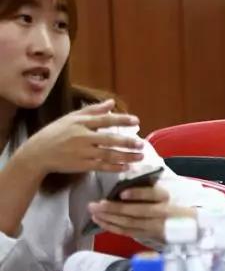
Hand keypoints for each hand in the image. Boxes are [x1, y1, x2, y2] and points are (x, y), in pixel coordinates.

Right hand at [15, 100, 142, 177]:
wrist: (37, 153)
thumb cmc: (55, 133)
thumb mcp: (71, 118)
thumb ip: (93, 110)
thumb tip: (111, 102)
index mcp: (80, 123)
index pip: (105, 120)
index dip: (122, 120)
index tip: (136, 121)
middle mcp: (82, 137)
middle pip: (109, 139)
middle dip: (128, 142)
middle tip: (142, 144)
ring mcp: (81, 152)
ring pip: (108, 155)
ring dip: (126, 156)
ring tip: (140, 156)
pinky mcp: (80, 165)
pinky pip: (101, 166)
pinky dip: (115, 167)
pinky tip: (126, 167)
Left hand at [87, 185, 191, 242]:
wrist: (190, 226)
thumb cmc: (173, 206)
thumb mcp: (165, 194)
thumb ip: (147, 191)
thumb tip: (123, 187)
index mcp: (165, 199)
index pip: (152, 195)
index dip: (137, 195)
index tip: (122, 193)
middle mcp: (160, 213)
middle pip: (135, 212)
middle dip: (113, 208)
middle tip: (95, 204)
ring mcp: (153, 227)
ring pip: (128, 224)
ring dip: (108, 218)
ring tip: (93, 212)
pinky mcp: (148, 235)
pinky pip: (127, 232)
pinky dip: (111, 227)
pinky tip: (99, 221)